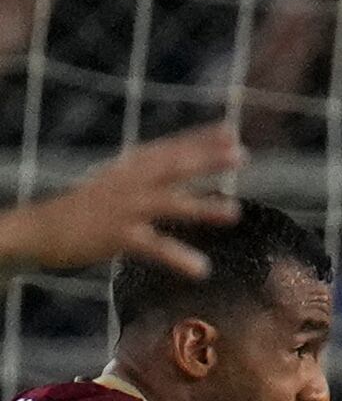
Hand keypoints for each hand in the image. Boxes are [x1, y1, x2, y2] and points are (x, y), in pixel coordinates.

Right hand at [0, 122, 244, 277]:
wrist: (39, 230)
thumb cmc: (84, 208)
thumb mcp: (116, 182)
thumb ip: (147, 173)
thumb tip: (183, 162)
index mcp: (129, 169)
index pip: (169, 149)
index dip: (199, 138)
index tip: (231, 131)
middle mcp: (129, 183)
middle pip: (173, 167)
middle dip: (207, 159)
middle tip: (242, 154)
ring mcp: (123, 209)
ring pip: (169, 204)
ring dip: (203, 207)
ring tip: (235, 212)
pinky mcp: (116, 237)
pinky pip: (154, 248)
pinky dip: (179, 258)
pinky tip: (202, 269)